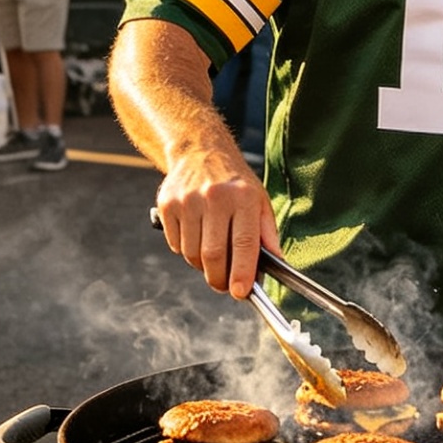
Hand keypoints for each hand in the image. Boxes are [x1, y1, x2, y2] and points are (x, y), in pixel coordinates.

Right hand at [154, 146, 277, 299]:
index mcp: (243, 197)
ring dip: (202, 266)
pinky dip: (186, 250)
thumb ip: (267, 234)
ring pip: (192, 254)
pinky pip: (176, 245)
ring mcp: (187, 200)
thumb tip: (275, 265)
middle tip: (225, 285)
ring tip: (212, 256)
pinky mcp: (167, 205)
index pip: (244, 243)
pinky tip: (196, 236)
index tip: (241, 292)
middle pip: (214, 255)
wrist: (199, 150)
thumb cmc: (234, 182)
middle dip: (219, 279)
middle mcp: (214, 197)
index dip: (243, 273)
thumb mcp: (259, 200)